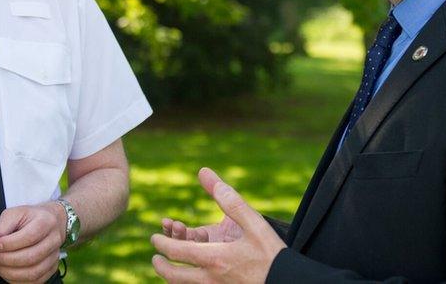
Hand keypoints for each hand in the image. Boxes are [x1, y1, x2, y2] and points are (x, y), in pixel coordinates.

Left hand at [0, 203, 64, 282]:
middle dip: (7, 260)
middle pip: (31, 257)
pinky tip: (6, 273)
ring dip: (10, 273)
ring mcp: (55, 256)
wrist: (51, 222)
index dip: (9, 244)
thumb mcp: (15, 213)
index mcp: (45, 222)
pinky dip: (17, 280)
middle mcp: (54, 240)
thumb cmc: (29, 217)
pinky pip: (35, 281)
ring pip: (33, 273)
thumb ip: (3, 226)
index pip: (29, 237)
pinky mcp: (52, 268)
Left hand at [151, 168, 285, 283]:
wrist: (289, 283)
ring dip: (173, 278)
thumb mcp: (253, 222)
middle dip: (161, 267)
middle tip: (156, 258)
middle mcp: (211, 279)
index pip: (177, 252)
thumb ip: (228, 198)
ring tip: (169, 271)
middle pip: (175, 277)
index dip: (162, 244)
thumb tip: (204, 173)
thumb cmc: (272, 254)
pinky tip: (192, 278)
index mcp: (215, 258)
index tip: (155, 238)